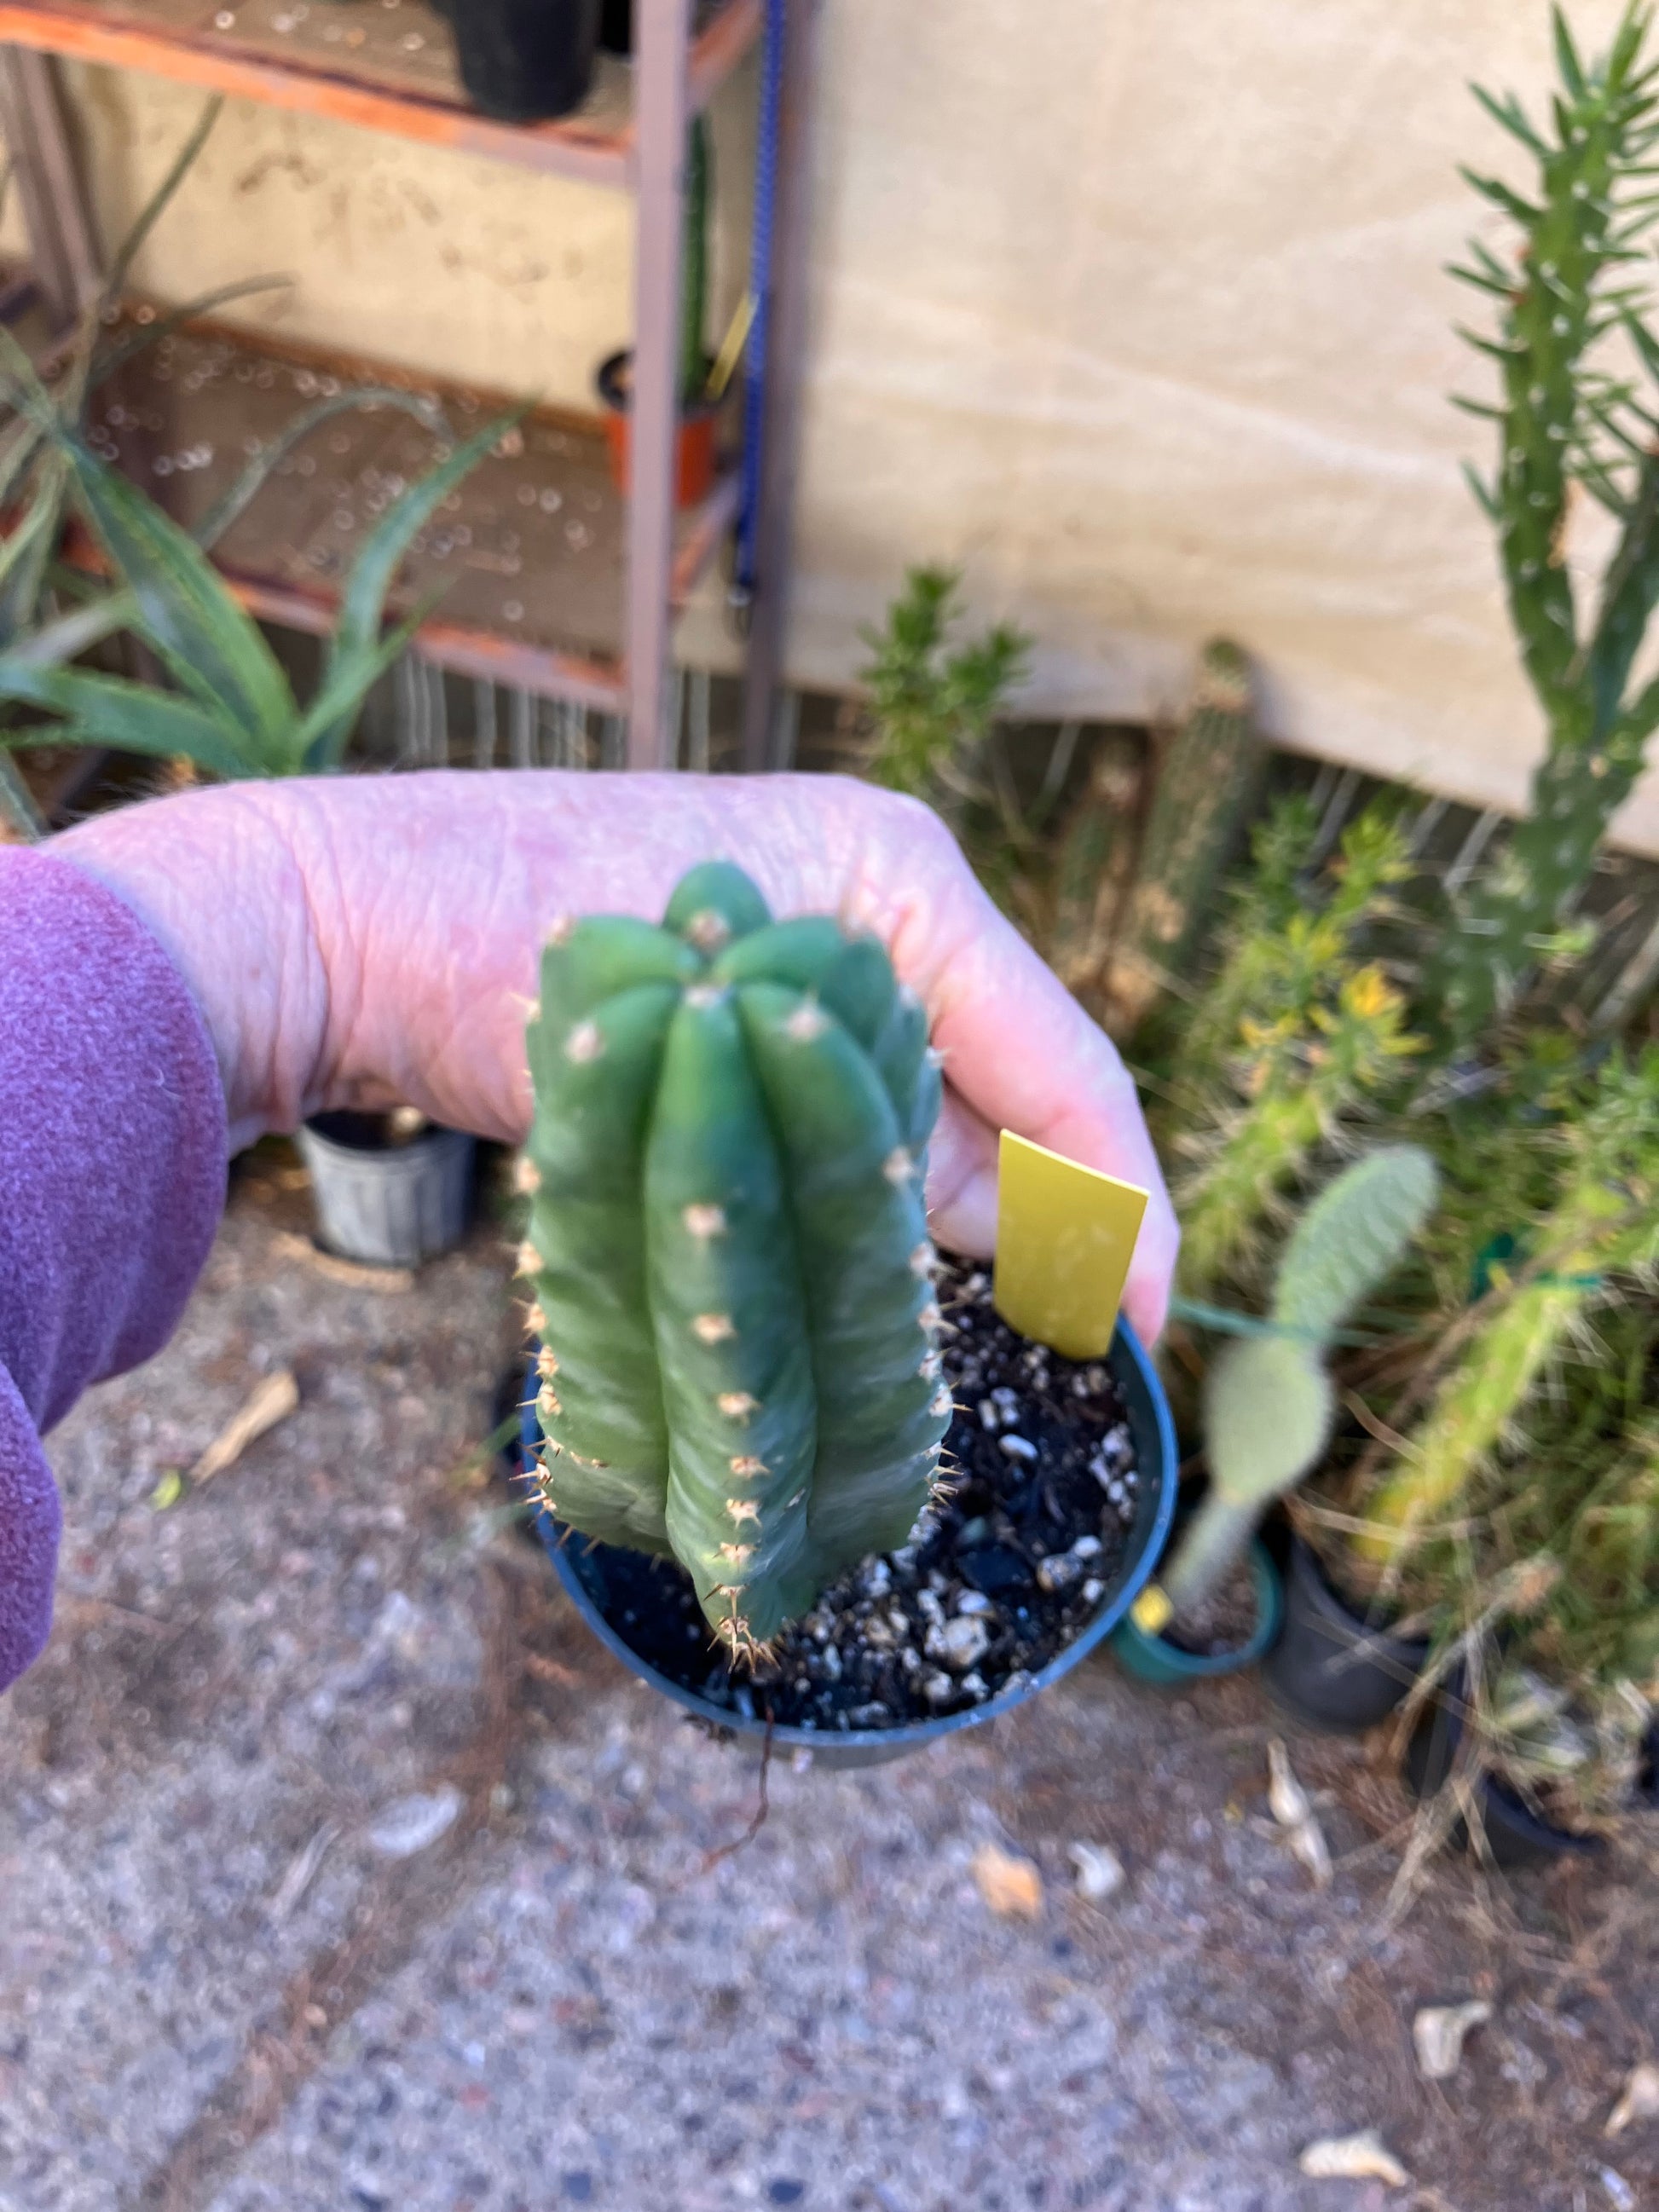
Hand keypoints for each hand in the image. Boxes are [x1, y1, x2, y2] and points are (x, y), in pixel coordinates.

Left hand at [55, 771, 1177, 1338]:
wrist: (339, 922)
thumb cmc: (511, 941)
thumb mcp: (732, 1066)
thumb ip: (900, 1162)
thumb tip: (1036, 1258)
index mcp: (906, 883)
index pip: (1068, 1069)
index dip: (1124, 1212)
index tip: (1143, 1335)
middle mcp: (882, 920)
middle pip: (1016, 1106)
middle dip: (1045, 1237)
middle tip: (1067, 1366)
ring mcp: (816, 977)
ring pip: (935, 1138)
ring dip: (948, 1246)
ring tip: (982, 1353)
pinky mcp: (751, 1038)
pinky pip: (855, 1143)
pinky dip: (871, 1223)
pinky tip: (871, 1299)